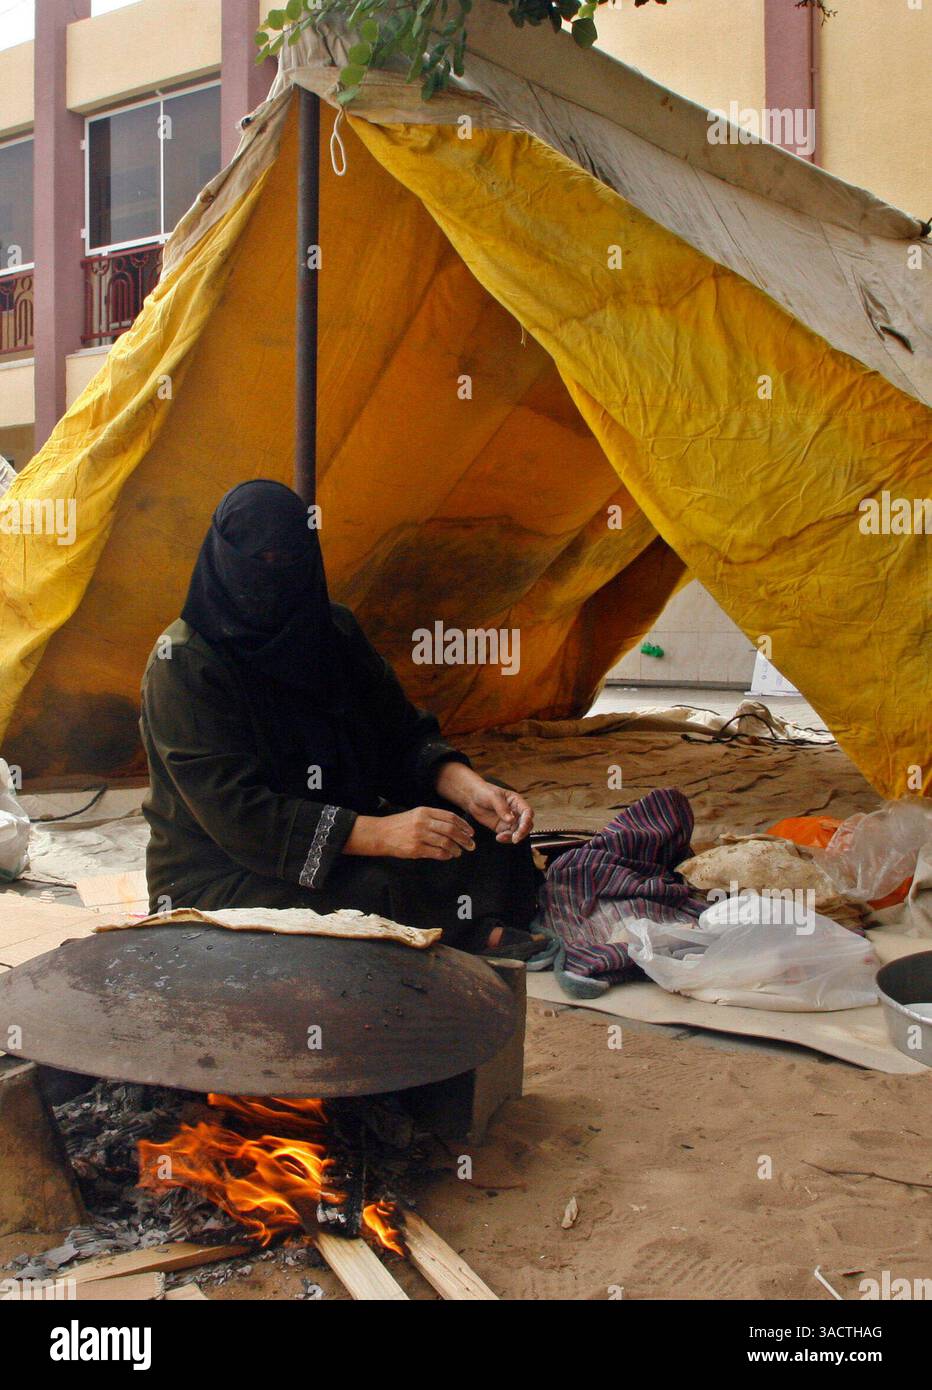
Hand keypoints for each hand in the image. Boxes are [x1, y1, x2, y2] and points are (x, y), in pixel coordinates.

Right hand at [345, 807, 475, 860]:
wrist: (380, 834)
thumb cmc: (400, 824)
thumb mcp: (417, 814)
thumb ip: (434, 818)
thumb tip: (455, 827)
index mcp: (424, 811)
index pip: (450, 817)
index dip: (464, 825)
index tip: (471, 832)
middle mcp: (423, 822)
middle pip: (450, 830)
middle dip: (464, 838)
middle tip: (471, 844)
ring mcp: (419, 836)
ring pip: (445, 842)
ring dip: (456, 849)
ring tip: (459, 852)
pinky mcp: (415, 849)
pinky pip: (436, 853)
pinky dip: (445, 855)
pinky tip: (448, 856)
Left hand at [435, 764, 532, 843]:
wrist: (472, 798)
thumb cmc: (484, 792)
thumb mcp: (493, 797)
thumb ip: (502, 808)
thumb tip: (511, 820)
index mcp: (517, 801)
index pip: (527, 812)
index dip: (527, 820)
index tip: (522, 828)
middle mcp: (516, 812)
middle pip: (526, 824)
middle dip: (522, 832)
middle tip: (514, 839)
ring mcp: (510, 821)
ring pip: (518, 832)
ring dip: (512, 837)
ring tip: (500, 837)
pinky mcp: (502, 828)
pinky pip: (508, 836)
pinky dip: (505, 839)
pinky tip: (498, 838)